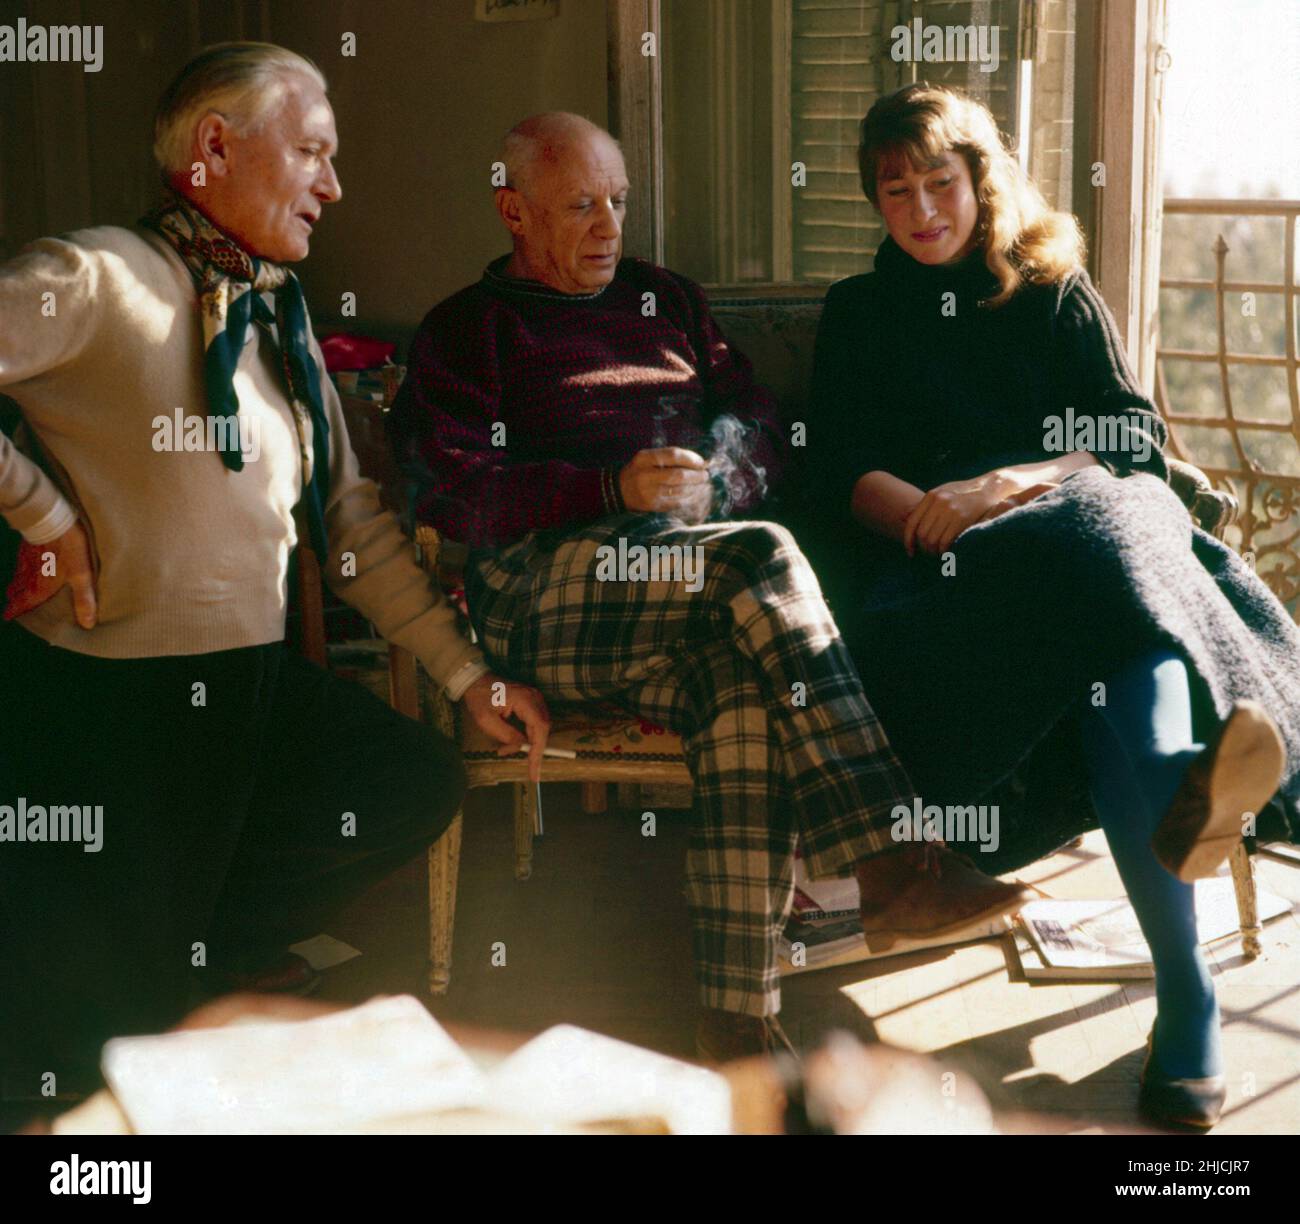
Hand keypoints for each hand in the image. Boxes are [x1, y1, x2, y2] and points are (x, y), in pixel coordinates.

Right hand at [3, 520, 96, 626]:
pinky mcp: (28, 544)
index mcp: (41, 584)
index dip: (16, 610)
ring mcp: (27, 558)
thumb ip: (84, 598)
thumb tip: (87, 624)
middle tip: (12, 605)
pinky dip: (20, 567)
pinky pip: (21, 560)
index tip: (8, 616)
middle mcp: (30, 574)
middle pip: (18, 590)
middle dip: (15, 599)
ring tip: (14, 590)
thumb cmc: (69, 547)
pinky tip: (23, 564)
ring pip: (18, 575)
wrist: (53, 517)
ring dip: (16, 584)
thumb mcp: (81, 574)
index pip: (24, 602)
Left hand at [460, 672, 551, 783]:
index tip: (535, 770)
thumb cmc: (479, 698)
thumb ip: (506, 735)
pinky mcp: (532, 700)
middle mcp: (534, 697)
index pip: (539, 728)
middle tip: (528, 768)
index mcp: (525, 699)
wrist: (475, 680)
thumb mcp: (487, 720)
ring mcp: (534, 697)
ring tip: (515, 752)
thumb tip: (521, 748)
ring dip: (532, 742)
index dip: (538, 751)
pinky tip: (520, 742)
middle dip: (535, 749)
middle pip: (543, 728)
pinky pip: (537, 721)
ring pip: (541, 726)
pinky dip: (531, 735)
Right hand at [619, 448, 711, 518]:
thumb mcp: (648, 458)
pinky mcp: (652, 506)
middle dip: (696, 476)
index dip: (691, 459)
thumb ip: (670, 457)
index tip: (702, 462)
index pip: (673, 455)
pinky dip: (689, 498)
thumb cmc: (640, 470)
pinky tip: (694, 495)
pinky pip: (676, 502)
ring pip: (679, 491)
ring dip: (695, 488)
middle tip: (705, 475)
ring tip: (701, 485)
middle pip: (678, 475)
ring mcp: (648, 493)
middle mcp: (645, 475)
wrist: (619, 491)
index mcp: (644, 458)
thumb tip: (700, 462)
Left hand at [901, 470, 1055, 556]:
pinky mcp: (962, 518)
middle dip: (924, 548)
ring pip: (931, 540)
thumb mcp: (945, 493)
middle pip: (921, 534)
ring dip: (934, 551)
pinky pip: (945, 542)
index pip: (912, 522)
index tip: (911, 552)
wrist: (992, 488)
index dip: (908, 541)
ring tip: (939, 554)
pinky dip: (944, 551)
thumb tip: (904, 518)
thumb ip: (928, 505)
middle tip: (930, 554)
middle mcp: (938, 501)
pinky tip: (948, 552)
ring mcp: (950, 509)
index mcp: (932, 496)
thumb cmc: (967, 494)